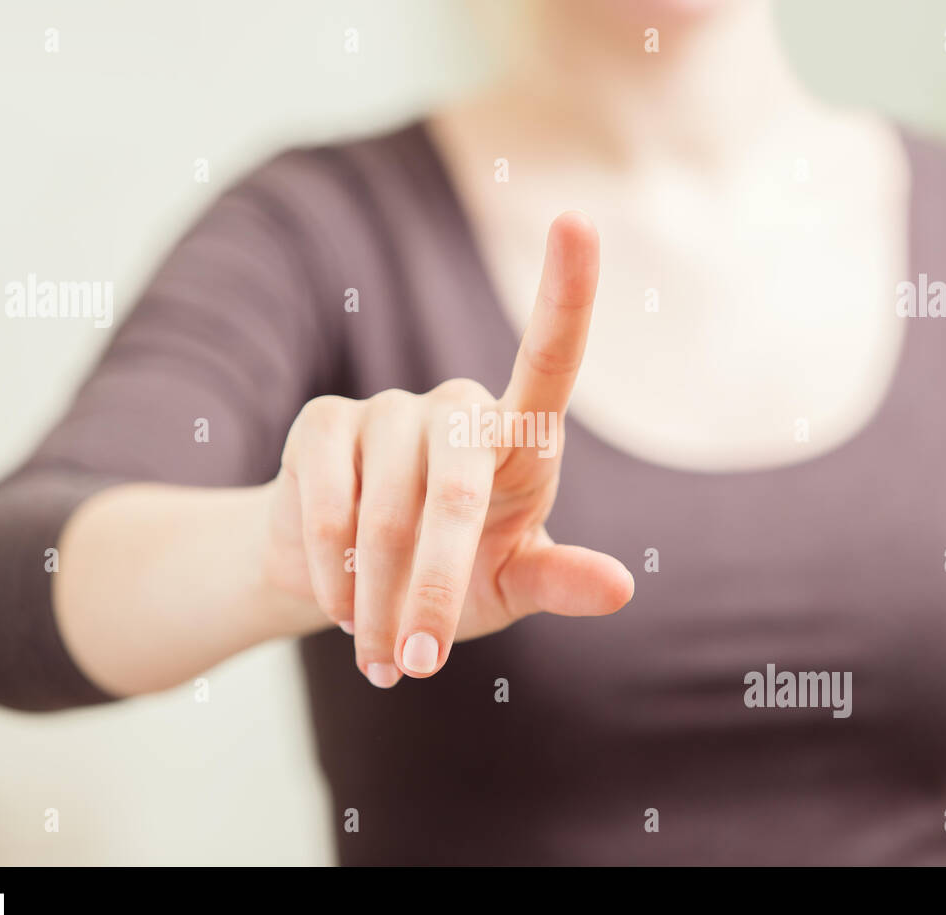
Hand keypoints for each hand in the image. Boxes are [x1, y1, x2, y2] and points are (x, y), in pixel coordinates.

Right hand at [263, 211, 634, 686]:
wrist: (351, 585)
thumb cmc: (451, 578)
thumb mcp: (508, 587)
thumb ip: (558, 581)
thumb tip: (620, 586)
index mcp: (521, 440)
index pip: (550, 356)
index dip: (565, 292)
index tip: (578, 219)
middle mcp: (458, 410)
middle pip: (457, 485)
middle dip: (437, 587)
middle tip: (419, 664)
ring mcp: (389, 409)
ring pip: (386, 506)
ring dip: (379, 595)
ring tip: (382, 653)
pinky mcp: (325, 424)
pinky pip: (329, 499)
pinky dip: (332, 569)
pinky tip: (339, 604)